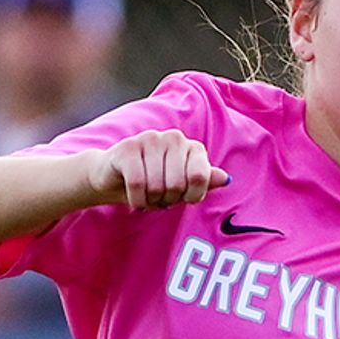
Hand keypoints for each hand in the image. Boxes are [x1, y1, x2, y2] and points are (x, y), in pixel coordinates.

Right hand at [95, 129, 228, 211]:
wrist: (113, 178)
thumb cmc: (154, 183)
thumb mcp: (183, 186)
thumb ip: (204, 182)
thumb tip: (226, 178)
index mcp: (192, 147)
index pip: (200, 177)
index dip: (192, 196)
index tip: (183, 197)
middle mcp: (173, 138)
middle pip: (178, 184)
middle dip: (169, 200)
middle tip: (161, 198)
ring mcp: (149, 139)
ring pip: (157, 186)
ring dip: (152, 201)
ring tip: (148, 196)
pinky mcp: (127, 147)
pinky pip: (137, 185)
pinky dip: (137, 200)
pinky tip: (135, 198)